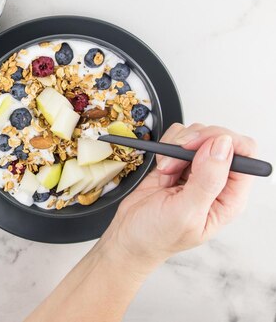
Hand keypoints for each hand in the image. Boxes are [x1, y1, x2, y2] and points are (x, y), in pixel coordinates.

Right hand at [101, 123, 256, 269]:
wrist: (128, 238)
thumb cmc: (157, 236)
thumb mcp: (185, 213)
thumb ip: (207, 180)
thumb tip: (223, 145)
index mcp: (229, 197)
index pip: (245, 154)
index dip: (221, 142)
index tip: (195, 146)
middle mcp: (216, 181)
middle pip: (220, 139)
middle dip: (193, 142)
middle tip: (173, 161)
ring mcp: (196, 171)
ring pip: (197, 135)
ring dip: (176, 147)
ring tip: (165, 171)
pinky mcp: (177, 163)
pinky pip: (177, 138)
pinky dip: (166, 147)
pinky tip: (161, 168)